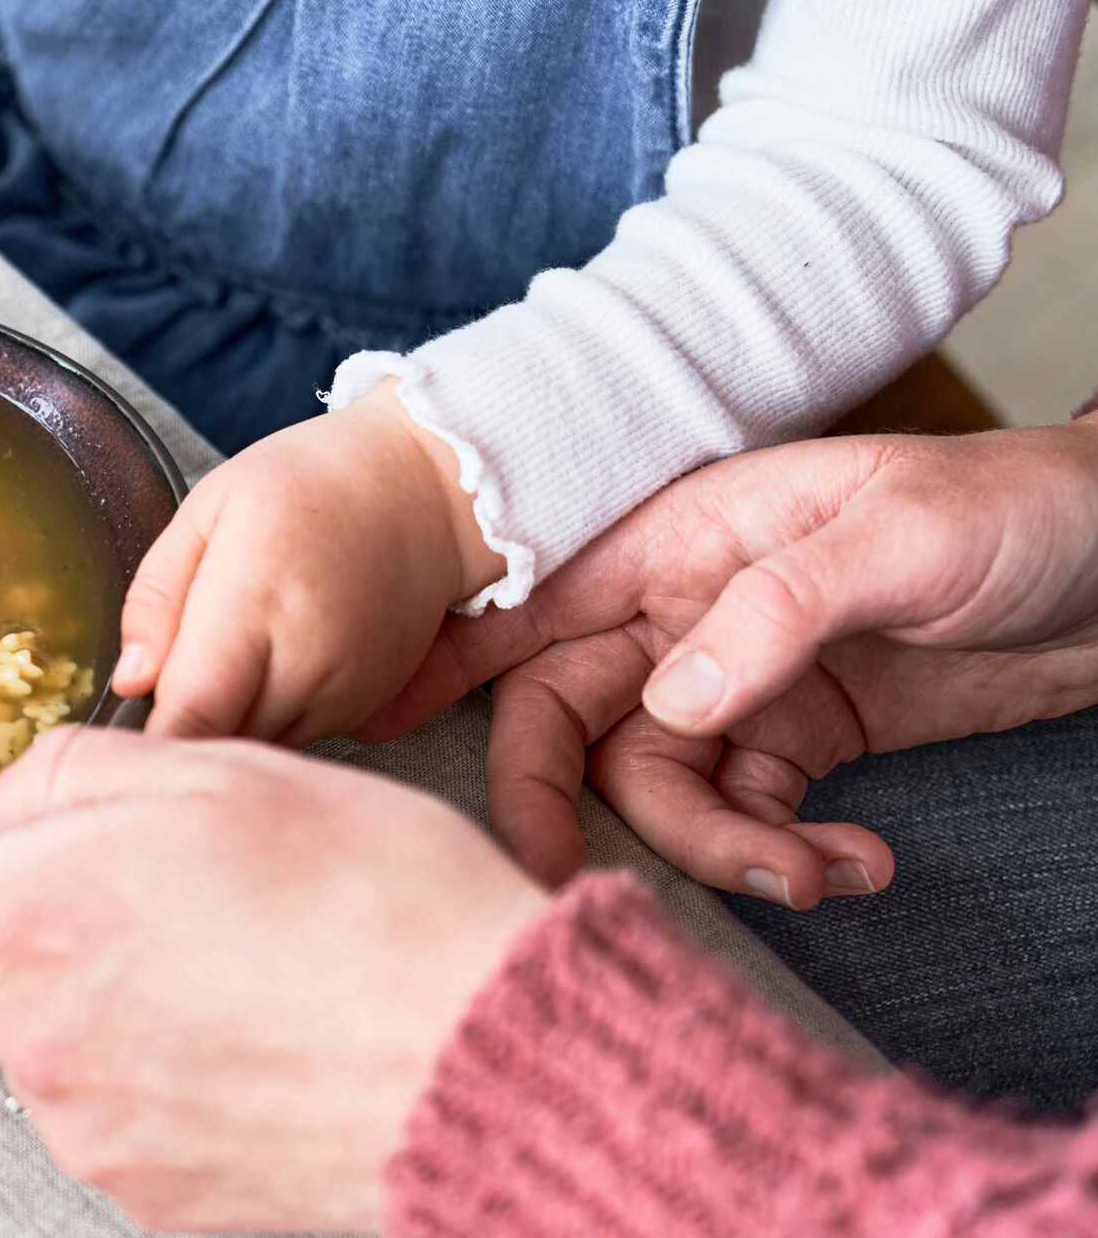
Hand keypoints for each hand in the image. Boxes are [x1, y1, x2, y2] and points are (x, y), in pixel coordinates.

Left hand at [0, 729, 545, 1233]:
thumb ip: (67, 782)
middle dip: (41, 925)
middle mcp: (40, 1042)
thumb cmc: (374, 903)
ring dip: (120, 990)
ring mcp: (98, 1134)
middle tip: (174, 884)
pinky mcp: (160, 1195)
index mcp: (32, 920)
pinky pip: (126, 1106)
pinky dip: (170, 1060)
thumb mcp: (218, 778)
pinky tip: (265, 1024)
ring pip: (61, 1037)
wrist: (502, 1066)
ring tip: (254, 955)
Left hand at [108, 383, 502, 742]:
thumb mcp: (208, 510)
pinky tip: (272, 663)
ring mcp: (344, 695)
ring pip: (254, 750)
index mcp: (256, 603)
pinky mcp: (368, 711)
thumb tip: (130, 680)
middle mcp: (307, 663)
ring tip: (229, 652)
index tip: (124, 730)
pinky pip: (294, 742)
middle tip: (174, 666)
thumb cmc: (307, 486)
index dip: (150, 739)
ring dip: (227, 723)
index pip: (191, 715)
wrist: (424, 492)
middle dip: (182, 724)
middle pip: (216, 744)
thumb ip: (157, 596)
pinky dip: (269, 719)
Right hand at [367, 420, 1097, 906]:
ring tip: (820, 875)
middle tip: (562, 887)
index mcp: (679, 537)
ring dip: (723, 850)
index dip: (444, 665)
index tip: (375, 730)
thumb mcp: (902, 535)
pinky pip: (749, 816)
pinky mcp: (803, 743)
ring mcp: (742, 681)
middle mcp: (685, 611)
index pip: (531, 605)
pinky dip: (791, 856)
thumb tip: (669, 705)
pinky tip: (864, 863)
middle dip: (560, 805)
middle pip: (570, 720)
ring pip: (659, 788)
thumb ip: (776, 610)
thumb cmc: (1021, 509)